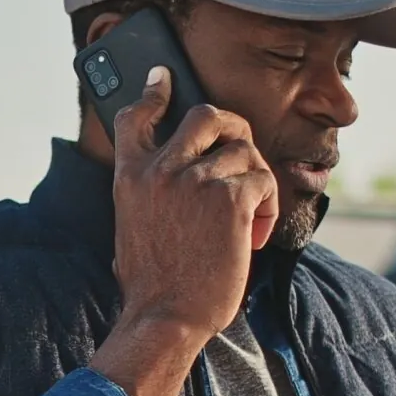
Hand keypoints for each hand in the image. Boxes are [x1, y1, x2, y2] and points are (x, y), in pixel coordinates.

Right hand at [86, 66, 278, 395]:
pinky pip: (262, 182)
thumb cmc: (153, 286)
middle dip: (234, 127)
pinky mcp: (229, 198)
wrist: (166, 318)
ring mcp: (195, 180)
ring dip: (255, 180)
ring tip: (248, 217)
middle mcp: (160, 171)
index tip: (162, 77)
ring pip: (244, 150)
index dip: (152, 93)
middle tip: (243, 150)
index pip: (135, 117)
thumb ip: (150, 194)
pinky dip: (266, 207)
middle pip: (206, 115)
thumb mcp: (132, 228)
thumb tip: (173, 179)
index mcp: (130, 178)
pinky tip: (253, 233)